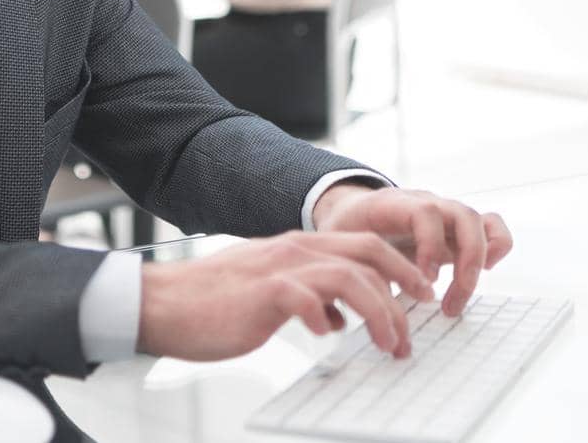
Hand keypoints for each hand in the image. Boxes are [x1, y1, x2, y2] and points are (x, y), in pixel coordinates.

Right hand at [138, 231, 435, 361]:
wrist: (165, 303)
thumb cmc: (213, 302)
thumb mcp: (271, 289)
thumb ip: (307, 293)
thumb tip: (338, 316)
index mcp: (298, 246)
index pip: (365, 245)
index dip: (401, 267)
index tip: (422, 295)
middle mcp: (294, 249)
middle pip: (369, 255)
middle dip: (404, 288)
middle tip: (418, 322)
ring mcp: (280, 269)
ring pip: (351, 278)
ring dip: (380, 313)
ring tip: (387, 344)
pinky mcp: (264, 293)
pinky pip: (310, 301)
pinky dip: (328, 320)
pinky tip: (326, 336)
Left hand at [313, 184, 512, 316]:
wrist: (351, 211)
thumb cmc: (348, 230)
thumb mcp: (342, 246)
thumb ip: (357, 269)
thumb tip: (377, 308)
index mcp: (395, 204)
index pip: (425, 212)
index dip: (431, 246)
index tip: (425, 282)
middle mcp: (427, 203)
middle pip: (465, 215)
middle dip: (466, 262)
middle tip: (448, 304)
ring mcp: (446, 213)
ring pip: (483, 222)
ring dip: (480, 262)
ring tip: (459, 297)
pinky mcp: (459, 228)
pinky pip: (492, 227)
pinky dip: (497, 248)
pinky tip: (481, 273)